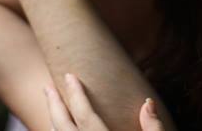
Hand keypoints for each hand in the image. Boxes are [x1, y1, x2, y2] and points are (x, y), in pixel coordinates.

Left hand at [44, 74, 164, 130]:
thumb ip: (154, 128)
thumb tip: (148, 102)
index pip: (86, 117)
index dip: (76, 95)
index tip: (70, 75)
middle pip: (63, 127)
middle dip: (54, 106)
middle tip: (47, 87)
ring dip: (54, 121)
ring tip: (51, 104)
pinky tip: (59, 128)